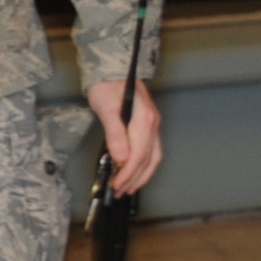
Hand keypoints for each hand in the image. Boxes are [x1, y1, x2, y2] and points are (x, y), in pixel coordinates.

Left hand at [87, 77, 162, 195]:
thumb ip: (115, 134)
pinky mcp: (149, 125)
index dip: (127, 174)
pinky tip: (135, 171)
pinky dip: (145, 165)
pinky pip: (152, 150)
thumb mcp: (106, 109)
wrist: (112, 68)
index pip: (138, 155)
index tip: (116, 185)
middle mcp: (153, 123)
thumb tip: (121, 158)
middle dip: (135, 179)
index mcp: (144, 120)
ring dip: (142, 175)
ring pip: (154, 157)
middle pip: (149, 159)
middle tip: (120, 192)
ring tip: (128, 187)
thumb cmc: (107, 85)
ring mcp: (153, 124)